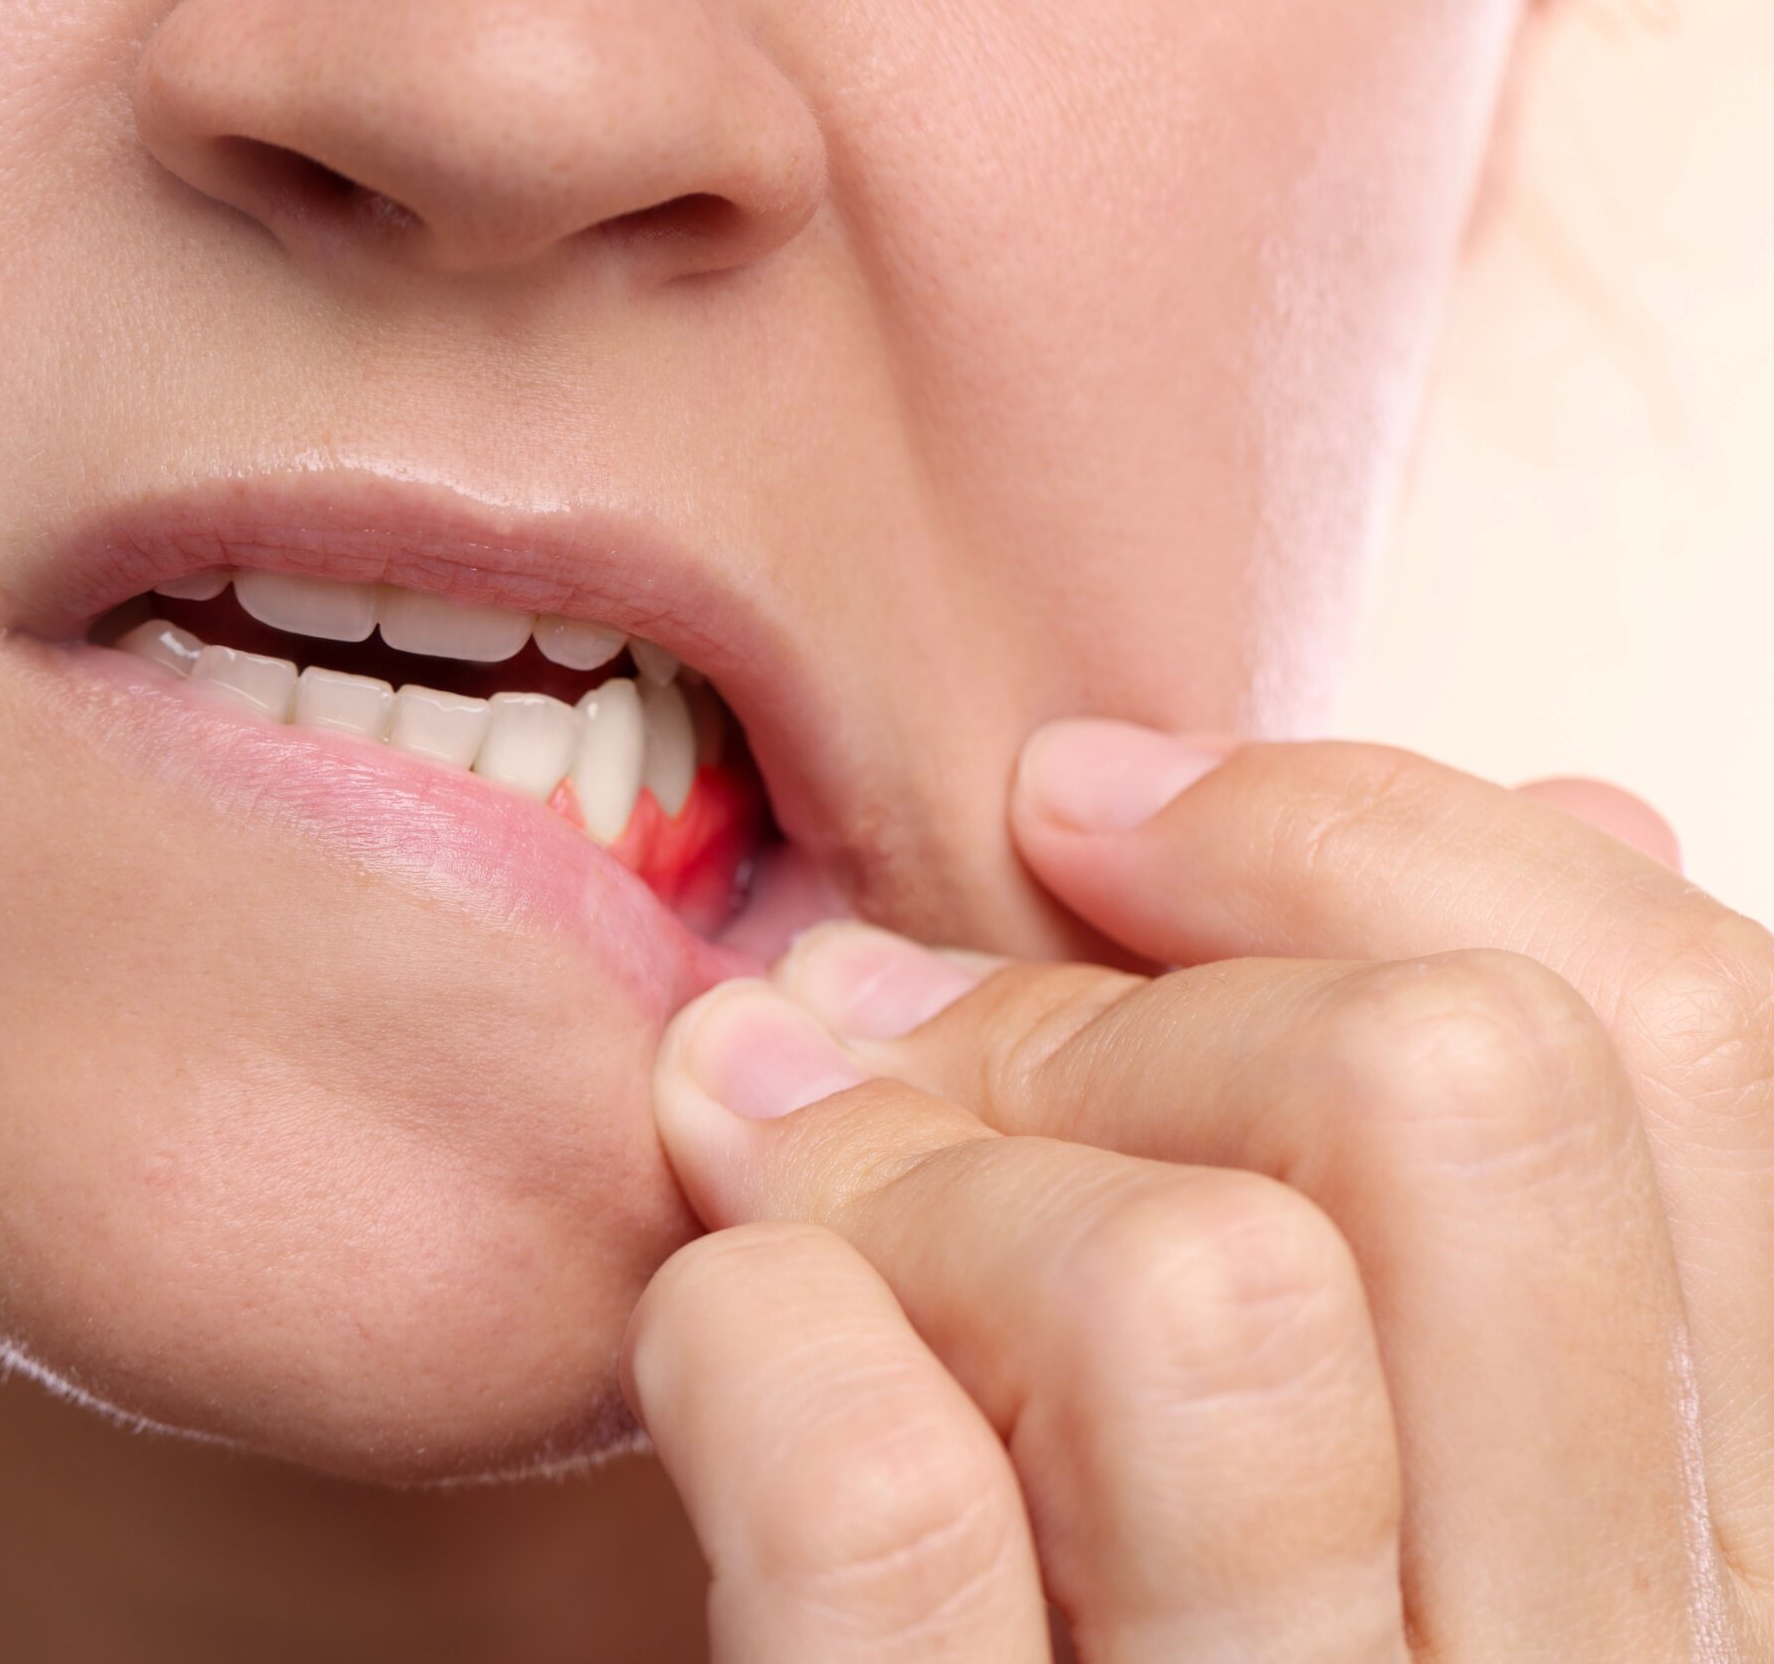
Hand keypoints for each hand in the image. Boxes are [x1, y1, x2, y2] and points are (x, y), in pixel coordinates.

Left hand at [620, 720, 1771, 1660]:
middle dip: (1113, 998)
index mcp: (1718, 1553)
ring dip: (912, 1171)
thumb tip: (1604, 826)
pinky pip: (891, 1522)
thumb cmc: (1154, 1656)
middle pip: (1459, 1107)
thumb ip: (1508, 1208)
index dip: (1361, 836)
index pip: (1705, 1042)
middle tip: (904, 1040)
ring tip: (782, 1190)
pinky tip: (713, 1335)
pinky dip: (756, 1338)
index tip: (1090, 808)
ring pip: (1192, 1294)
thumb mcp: (1412, 1465)